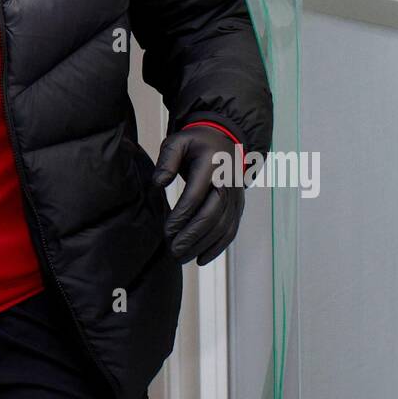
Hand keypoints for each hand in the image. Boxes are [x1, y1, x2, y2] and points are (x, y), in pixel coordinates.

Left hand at [149, 126, 244, 265]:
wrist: (224, 140)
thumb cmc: (195, 143)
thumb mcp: (176, 142)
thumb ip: (166, 160)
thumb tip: (158, 184)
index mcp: (212, 165)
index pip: (196, 196)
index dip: (181, 216)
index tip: (166, 231)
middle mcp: (228, 182)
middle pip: (212, 215)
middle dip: (192, 236)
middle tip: (173, 251)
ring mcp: (237, 196)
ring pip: (222, 227)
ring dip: (202, 245)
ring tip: (181, 257)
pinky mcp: (239, 206)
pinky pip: (231, 231)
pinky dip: (218, 247)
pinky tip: (201, 258)